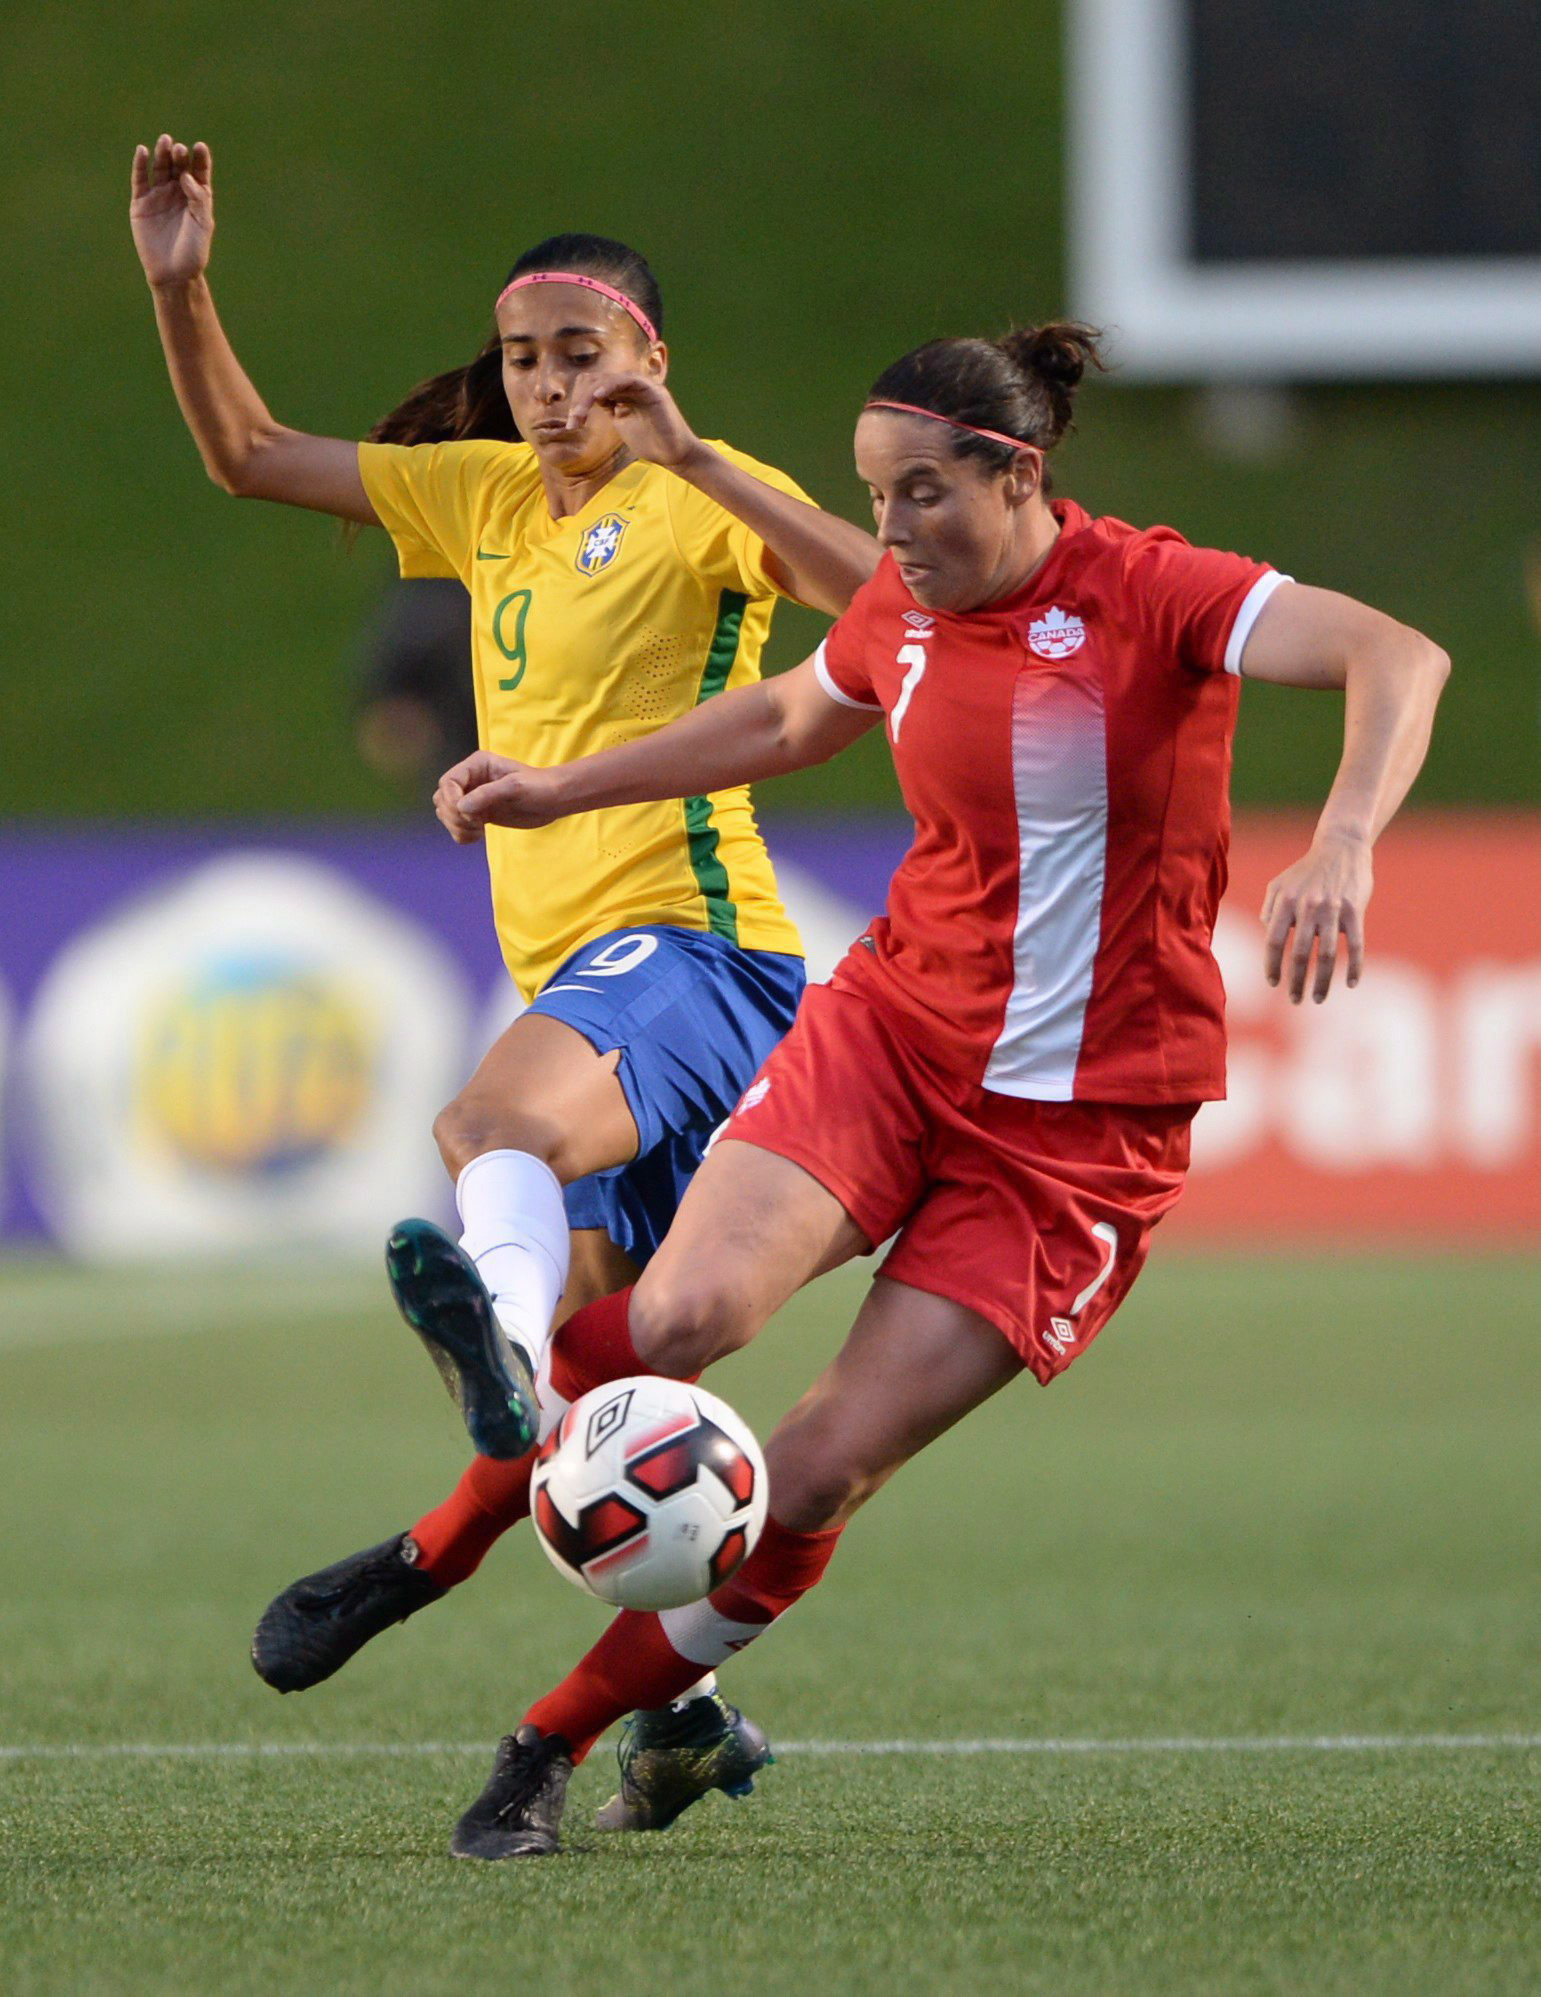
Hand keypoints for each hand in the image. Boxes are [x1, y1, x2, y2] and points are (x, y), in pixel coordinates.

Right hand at [131, 135, 214, 287]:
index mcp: (196, 197)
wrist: (173, 273)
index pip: (198, 172)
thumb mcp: (203, 224)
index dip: (199, 159)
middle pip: (178, 166)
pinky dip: (140, 165)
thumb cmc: (193, 251)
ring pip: (160, 168)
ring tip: (165, 142)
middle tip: (179, 149)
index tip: (200, 147)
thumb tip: (186, 176)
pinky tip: (142, 151)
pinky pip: (140, 179)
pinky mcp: (141, 202)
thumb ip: (198, 198)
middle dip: (179, 156)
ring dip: (161, 154)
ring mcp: (158, 195)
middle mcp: (177, 192)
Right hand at [434, 751, 564, 838]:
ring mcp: (473, 797)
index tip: (470, 815)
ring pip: (446, 813)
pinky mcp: (478, 813)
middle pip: (443, 798)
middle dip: (453, 816)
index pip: (448, 782)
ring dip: (456, 826)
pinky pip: (457, 825)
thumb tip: (462, 807)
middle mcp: (471, 779)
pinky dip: (462, 834)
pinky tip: (479, 836)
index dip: (452, 800)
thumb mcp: (515, 787)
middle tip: (476, 824)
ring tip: (478, 831)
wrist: (554, 800)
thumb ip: (488, 794)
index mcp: (477, 765)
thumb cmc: (539, 787)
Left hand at [569, 371, 699, 470]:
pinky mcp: (652, 390)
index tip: (573, 423)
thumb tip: (587, 403)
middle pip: (595, 379)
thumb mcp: (623, 424)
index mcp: (622, 393)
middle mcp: (631, 386)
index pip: (593, 385)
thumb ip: (610, 410)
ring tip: (580, 414)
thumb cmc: (652, 444)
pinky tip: (597, 397)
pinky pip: (627, 380)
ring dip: (588, 396)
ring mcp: (642, 386)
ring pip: (606, 379)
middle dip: (580, 399)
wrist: (674, 455)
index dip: (579, 400)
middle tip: (573, 423)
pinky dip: (610, 385)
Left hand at [1260, 830, 1372, 1003]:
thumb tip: (1267, 935)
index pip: (1273, 942)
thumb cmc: (1307, 871)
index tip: (1273, 984)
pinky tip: (1350, 984)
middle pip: (1300, 954)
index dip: (1272, 965)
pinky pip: (1355, 944)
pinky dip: (1353, 967)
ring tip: (1317, 998)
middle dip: (1296, 982)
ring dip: (1322, 982)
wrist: (1341, 846)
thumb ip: (1269, 910)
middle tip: (1295, 1000)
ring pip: (1327, 954)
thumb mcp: (1279, 884)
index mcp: (1285, 902)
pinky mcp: (1354, 910)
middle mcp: (1307, 907)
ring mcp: (1332, 909)